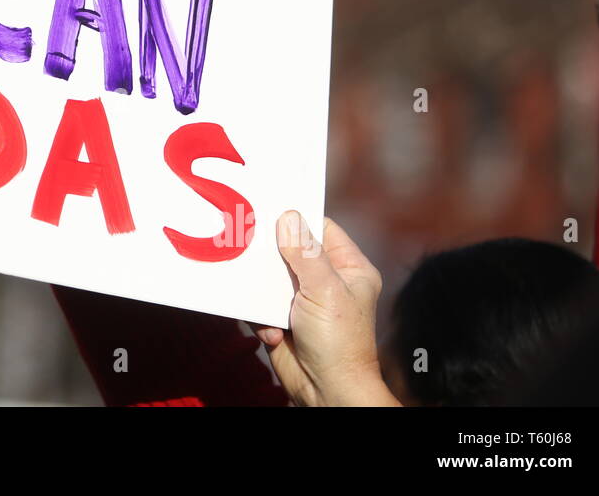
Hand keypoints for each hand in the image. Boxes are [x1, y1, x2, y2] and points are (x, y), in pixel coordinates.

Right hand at [251, 212, 399, 406]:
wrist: (326, 392)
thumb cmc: (340, 342)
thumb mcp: (325, 290)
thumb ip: (305, 253)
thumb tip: (289, 217)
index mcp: (348, 268)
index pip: (321, 228)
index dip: (298, 218)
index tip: (270, 207)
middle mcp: (325, 280)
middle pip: (289, 249)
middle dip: (270, 254)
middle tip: (250, 244)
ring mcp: (302, 299)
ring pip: (269, 276)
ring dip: (263, 289)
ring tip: (265, 298)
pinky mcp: (281, 317)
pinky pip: (259, 302)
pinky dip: (260, 315)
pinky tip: (274, 331)